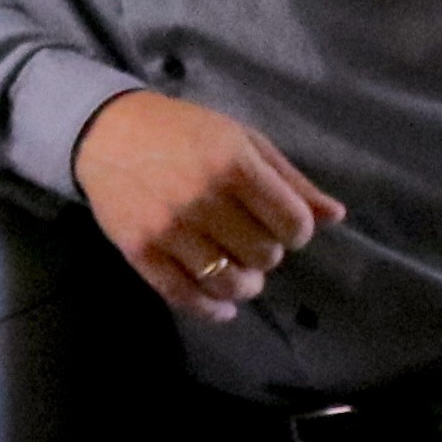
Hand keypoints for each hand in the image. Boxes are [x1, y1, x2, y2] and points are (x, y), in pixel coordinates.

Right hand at [74, 88, 345, 322]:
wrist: (106, 132)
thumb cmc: (183, 131)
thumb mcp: (242, 140)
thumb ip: (289, 179)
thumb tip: (336, 216)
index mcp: (233, 164)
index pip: (292, 224)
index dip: (295, 230)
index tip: (281, 225)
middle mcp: (201, 198)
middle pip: (264, 256)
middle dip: (266, 253)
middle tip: (249, 239)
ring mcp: (168, 228)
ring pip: (229, 283)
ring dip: (244, 284)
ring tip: (239, 272)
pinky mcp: (139, 250)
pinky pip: (184, 296)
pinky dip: (210, 310)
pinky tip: (222, 308)